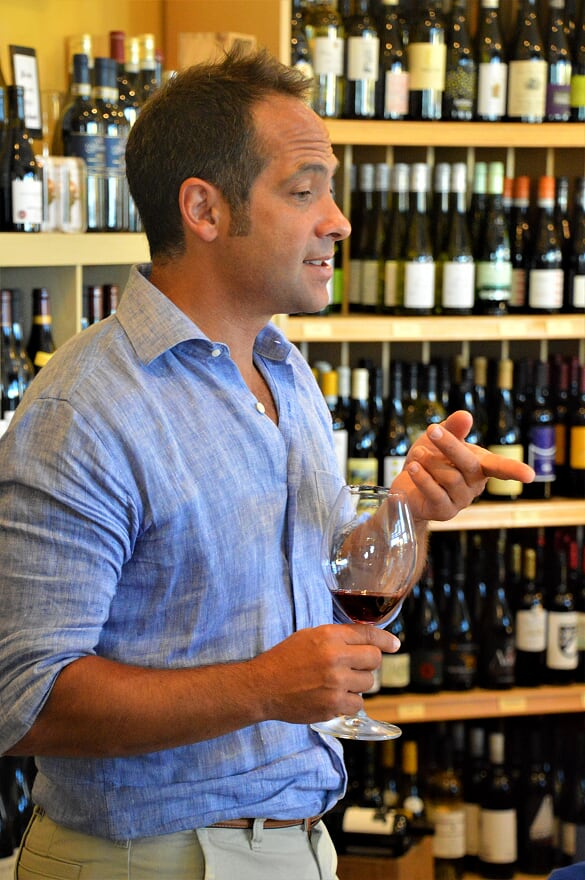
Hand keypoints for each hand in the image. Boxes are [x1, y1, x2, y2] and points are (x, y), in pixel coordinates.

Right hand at [254, 624, 398, 723]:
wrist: (263, 686)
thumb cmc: (284, 659)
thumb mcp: (309, 636)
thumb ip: (337, 637)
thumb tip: (364, 640)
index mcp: (329, 635)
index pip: (368, 634)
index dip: (385, 639)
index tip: (394, 645)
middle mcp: (335, 656)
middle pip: (374, 659)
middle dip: (367, 663)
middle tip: (353, 667)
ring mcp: (336, 682)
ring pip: (368, 682)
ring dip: (357, 684)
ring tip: (337, 683)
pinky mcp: (334, 705)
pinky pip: (358, 703)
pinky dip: (349, 702)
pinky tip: (334, 697)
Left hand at [392, 410, 534, 522]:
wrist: (407, 487)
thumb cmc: (429, 460)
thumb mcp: (439, 439)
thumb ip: (453, 428)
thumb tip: (465, 415)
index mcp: (481, 465)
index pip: (501, 467)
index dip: (514, 470)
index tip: (530, 475)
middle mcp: (475, 485)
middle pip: (468, 464)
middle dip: (450, 445)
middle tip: (432, 430)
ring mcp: (461, 501)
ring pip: (449, 477)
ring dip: (430, 462)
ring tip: (417, 453)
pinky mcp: (444, 512)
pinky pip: (435, 493)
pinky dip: (422, 477)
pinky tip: (413, 467)